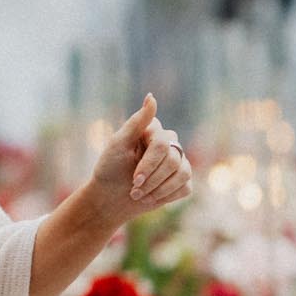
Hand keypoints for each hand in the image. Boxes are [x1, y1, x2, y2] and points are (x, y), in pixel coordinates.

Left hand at [84, 93, 193, 225]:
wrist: (109, 198)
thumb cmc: (110, 169)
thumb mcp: (118, 144)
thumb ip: (137, 122)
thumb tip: (151, 96)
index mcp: (153, 131)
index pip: (162, 144)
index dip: (149, 164)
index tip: (134, 179)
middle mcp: (168, 143)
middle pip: (173, 160)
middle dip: (152, 178)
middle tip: (134, 189)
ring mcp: (178, 162)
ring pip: (182, 174)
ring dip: (158, 189)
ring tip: (139, 195)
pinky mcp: (182, 181)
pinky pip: (185, 187)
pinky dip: (166, 196)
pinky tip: (151, 197)